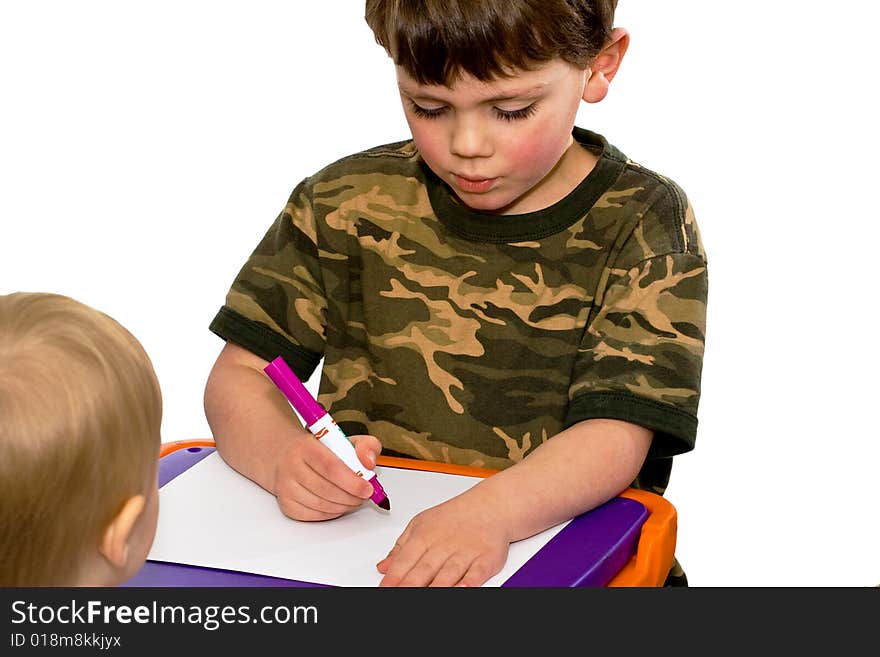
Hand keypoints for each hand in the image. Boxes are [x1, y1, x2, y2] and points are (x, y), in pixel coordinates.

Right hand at [274, 432, 381, 520]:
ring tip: (353, 499)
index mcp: (306, 446)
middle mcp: (291, 466)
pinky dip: (332, 513)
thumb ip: (366, 446)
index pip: (330, 467)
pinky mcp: (286, 504)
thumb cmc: (322, 450)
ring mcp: (286, 487)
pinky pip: (314, 516)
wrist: (288, 456)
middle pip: (326, 489)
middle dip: (351, 497)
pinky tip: (338, 504)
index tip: (367, 488)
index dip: (352, 482)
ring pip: (321, 505)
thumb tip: (369, 462)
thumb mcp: (347, 441)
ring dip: (344, 506)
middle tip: (364, 495)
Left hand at [376, 487, 509, 586]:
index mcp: (424, 535)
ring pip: (448, 574)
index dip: (393, 578)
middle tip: (399, 597)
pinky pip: (477, 573)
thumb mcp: (421, 523)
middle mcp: (444, 544)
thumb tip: (383, 567)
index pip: (404, 561)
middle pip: (423, 570)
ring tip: (426, 597)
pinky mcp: (487, 558)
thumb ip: (401, 547)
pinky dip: (468, 583)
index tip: (385, 589)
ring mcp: (466, 552)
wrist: (491, 505)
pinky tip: (460, 589)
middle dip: (410, 587)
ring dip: (436, 588)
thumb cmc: (455, 517)